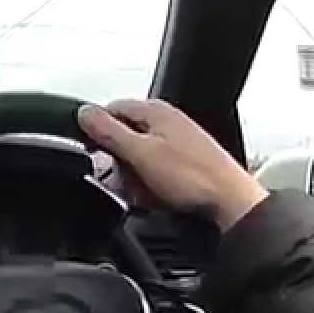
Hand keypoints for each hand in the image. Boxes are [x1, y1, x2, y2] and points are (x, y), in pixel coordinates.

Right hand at [77, 99, 266, 231]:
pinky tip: (158, 196)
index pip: (109, 111)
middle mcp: (167, 121)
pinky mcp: (183, 161)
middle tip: (127, 180)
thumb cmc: (192, 176)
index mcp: (155, 111)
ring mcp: (176, 141)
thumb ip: (109, 131)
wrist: (229, 201)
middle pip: (123, 137)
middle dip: (119, 162)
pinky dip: (151, 184)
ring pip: (137, 157)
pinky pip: (154, 171)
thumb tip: (83, 113)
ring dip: (135, 177)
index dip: (97, 133)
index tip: (95, 154)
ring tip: (147, 191)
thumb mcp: (140, 153)